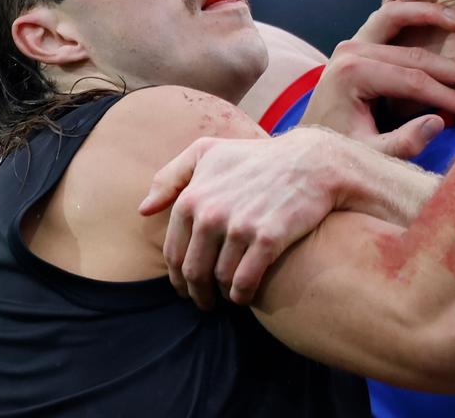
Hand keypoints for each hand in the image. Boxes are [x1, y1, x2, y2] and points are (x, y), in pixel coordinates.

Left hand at [138, 129, 340, 308]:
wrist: (310, 163)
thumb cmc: (256, 157)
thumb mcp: (207, 152)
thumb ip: (170, 176)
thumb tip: (144, 209)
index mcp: (192, 197)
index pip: (174, 252)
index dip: (178, 276)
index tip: (186, 286)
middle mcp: (211, 213)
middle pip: (194, 271)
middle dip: (196, 293)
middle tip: (204, 303)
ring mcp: (240, 227)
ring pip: (220, 279)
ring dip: (221, 296)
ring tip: (227, 299)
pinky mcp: (268, 239)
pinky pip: (245, 282)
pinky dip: (241, 295)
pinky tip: (245, 296)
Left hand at [302, 2, 454, 158]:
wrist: (310, 143)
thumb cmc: (339, 151)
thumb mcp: (369, 155)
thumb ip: (402, 144)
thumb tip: (439, 121)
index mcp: (351, 75)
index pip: (412, 81)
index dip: (448, 95)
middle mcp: (348, 52)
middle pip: (413, 55)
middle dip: (454, 70)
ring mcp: (351, 42)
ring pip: (397, 18)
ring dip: (431, 16)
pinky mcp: (357, 42)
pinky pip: (389, 18)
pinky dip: (415, 13)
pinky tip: (441, 17)